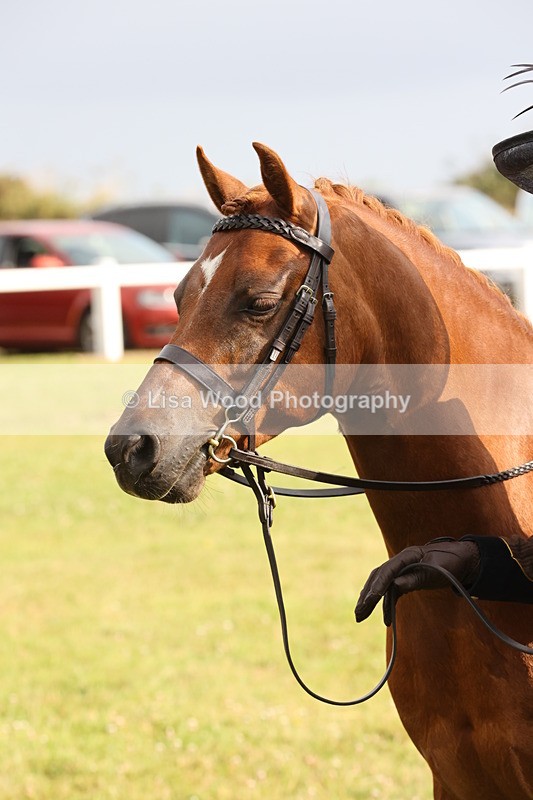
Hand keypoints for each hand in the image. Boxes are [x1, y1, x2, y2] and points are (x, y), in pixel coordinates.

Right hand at [355, 539, 480, 624]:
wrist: (463, 560)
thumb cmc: (451, 563)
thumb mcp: (436, 572)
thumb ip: (415, 578)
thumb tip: (395, 586)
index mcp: (408, 555)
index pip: (388, 570)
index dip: (378, 585)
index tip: (370, 600)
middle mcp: (401, 561)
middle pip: (378, 577)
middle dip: (367, 596)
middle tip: (358, 614)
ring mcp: (402, 570)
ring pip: (381, 584)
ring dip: (371, 601)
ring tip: (361, 616)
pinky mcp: (406, 579)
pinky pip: (391, 591)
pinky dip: (386, 604)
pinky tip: (385, 618)